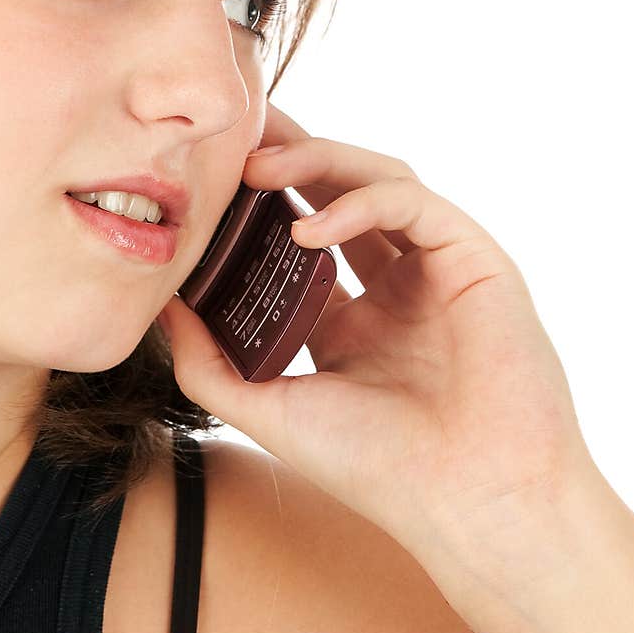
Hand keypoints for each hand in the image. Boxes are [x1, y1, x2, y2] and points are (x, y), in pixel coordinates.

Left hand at [160, 102, 591, 561]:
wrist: (471, 501)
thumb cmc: (383, 468)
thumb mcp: (275, 410)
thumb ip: (213, 363)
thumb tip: (160, 309)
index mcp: (355, 318)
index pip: (304, 234)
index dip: (261, 201)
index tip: (214, 174)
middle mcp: (398, 283)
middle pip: (341, 191)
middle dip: (290, 154)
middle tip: (240, 131)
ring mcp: (438, 265)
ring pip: (379, 180)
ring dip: (319, 162)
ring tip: (258, 167)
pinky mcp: (473, 256)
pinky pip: (412, 204)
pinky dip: (360, 203)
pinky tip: (307, 226)